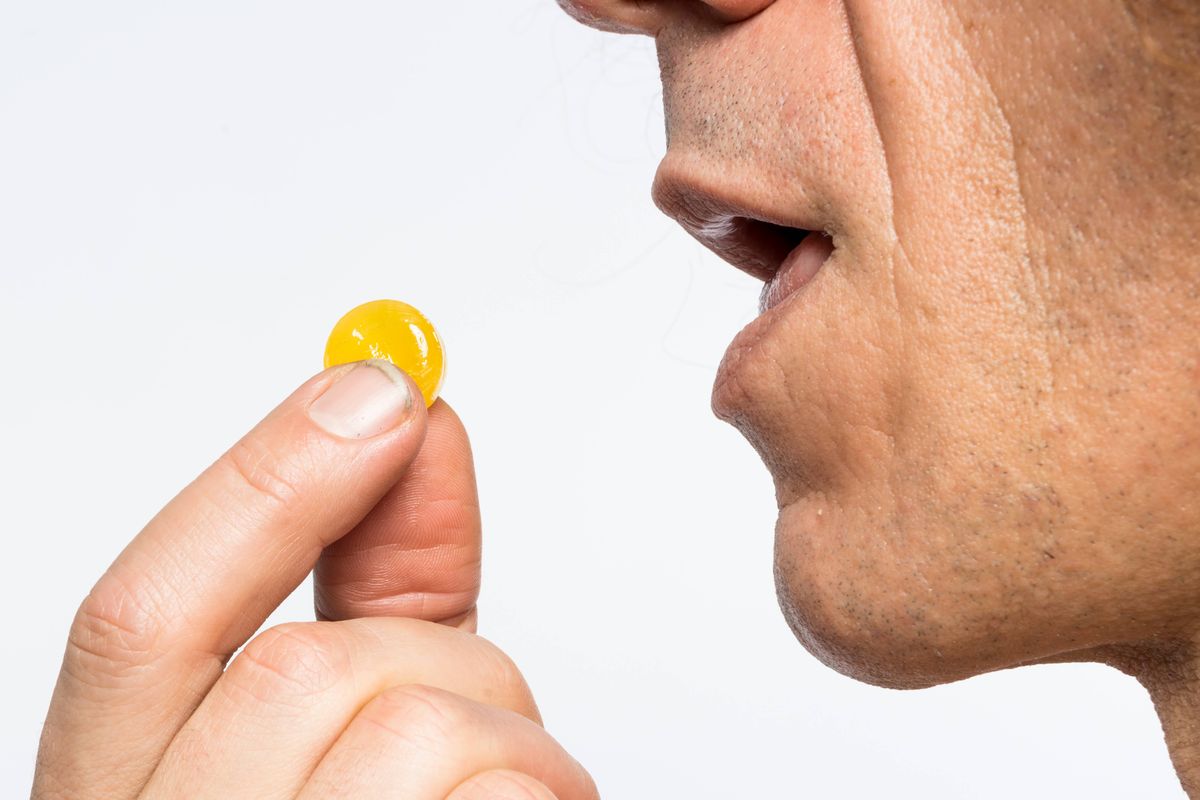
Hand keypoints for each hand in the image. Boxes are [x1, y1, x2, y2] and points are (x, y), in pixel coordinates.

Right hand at [33, 361, 596, 798]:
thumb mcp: (346, 730)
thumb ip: (371, 582)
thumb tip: (410, 424)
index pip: (139, 617)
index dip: (265, 480)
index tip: (386, 385)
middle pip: (304, 672)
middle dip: (441, 660)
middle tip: (484, 714)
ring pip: (418, 737)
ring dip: (514, 753)